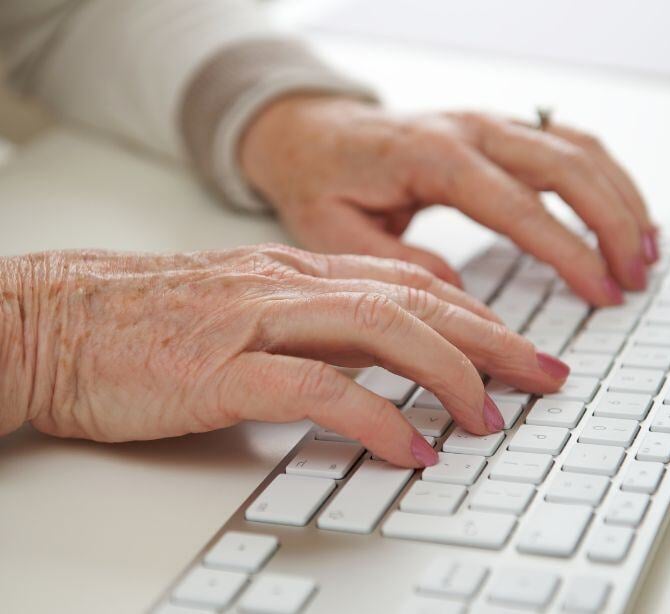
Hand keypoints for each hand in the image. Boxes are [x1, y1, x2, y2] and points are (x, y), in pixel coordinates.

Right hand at [7, 246, 568, 466]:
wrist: (58, 319)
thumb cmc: (149, 319)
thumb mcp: (247, 309)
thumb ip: (312, 327)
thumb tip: (376, 365)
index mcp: (296, 270)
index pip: (410, 282)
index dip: (474, 313)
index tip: (517, 345)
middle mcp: (288, 284)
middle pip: (415, 300)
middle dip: (491, 338)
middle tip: (544, 374)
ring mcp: (257, 322)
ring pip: (381, 330)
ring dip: (448, 372)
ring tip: (492, 415)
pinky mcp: (222, 369)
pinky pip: (317, 388)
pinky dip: (374, 416)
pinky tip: (411, 447)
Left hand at [240, 95, 657, 305]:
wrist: (310, 135)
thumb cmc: (321, 183)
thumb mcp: (335, 234)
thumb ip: (393, 266)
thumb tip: (459, 298)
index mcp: (430, 157)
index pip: (517, 205)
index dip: (566, 250)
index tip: (600, 290)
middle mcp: (466, 131)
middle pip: (564, 166)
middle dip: (610, 223)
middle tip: (633, 278)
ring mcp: (483, 124)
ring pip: (575, 147)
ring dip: (619, 195)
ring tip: (645, 249)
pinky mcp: (492, 130)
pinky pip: (563, 140)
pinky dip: (601, 173)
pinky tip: (619, 207)